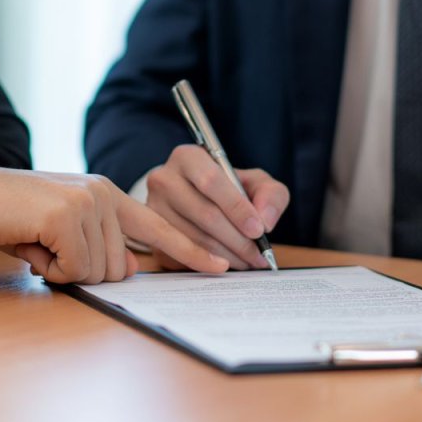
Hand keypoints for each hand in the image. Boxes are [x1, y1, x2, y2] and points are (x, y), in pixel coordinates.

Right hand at [0, 164, 228, 283]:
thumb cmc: (15, 217)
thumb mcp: (65, 229)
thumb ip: (100, 245)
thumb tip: (129, 270)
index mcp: (110, 195)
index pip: (161, 228)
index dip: (191, 251)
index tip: (221, 267)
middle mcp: (105, 195)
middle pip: (119, 268)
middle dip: (83, 272)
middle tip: (50, 251)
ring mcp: (88, 203)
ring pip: (98, 272)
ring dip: (64, 270)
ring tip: (39, 244)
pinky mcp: (66, 216)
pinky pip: (74, 269)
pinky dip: (50, 268)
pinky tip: (32, 245)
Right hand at [145, 144, 289, 269]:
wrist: (197, 200)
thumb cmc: (229, 190)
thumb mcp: (255, 182)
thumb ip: (270, 195)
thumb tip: (265, 220)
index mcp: (188, 157)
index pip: (212, 181)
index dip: (237, 208)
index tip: (258, 230)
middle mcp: (164, 179)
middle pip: (204, 214)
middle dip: (237, 239)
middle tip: (258, 255)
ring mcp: (152, 209)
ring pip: (194, 238)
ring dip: (226, 256)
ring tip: (248, 261)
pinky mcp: (151, 236)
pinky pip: (181, 256)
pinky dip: (209, 264)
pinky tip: (228, 264)